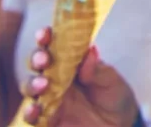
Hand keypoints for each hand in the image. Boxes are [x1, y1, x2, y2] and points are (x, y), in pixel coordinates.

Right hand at [23, 27, 140, 126]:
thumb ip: (97, 69)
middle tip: (44, 60)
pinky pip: (33, 117)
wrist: (120, 124)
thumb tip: (90, 50)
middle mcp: (54, 78)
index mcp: (69, 62)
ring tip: (43, 85)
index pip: (53, 46)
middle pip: (36, 64)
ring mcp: (49, 99)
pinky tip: (34, 110)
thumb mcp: (111, 81)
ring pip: (30, 88)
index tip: (45, 34)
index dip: (46, 38)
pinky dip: (30, 113)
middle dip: (37, 58)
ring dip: (32, 84)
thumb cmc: (114, 95)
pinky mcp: (48, 120)